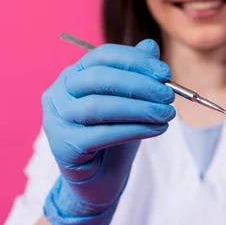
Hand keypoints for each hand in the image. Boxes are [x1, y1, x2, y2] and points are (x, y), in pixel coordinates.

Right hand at [41, 39, 175, 224]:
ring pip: (99, 107)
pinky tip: (157, 130)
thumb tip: (151, 46)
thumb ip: (137, 74)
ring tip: (167, 114)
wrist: (99, 178)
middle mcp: (59, 92)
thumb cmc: (115, 134)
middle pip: (99, 79)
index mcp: (74, 75)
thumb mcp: (130, 101)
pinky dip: (134, 130)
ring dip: (140, 109)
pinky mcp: (64, 146)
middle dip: (139, 85)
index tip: (165, 72)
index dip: (135, 61)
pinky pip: (101, 134)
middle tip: (169, 95)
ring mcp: (57, 119)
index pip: (103, 57)